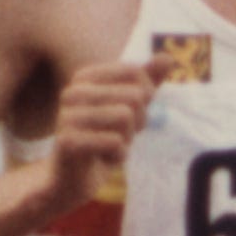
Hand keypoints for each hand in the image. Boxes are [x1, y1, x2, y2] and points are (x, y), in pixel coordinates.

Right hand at [46, 62, 156, 210]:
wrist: (74, 177)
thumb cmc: (104, 138)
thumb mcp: (130, 107)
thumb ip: (147, 82)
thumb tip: (168, 57)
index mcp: (85, 77)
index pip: (136, 73)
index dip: (145, 98)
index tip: (128, 114)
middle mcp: (73, 91)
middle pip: (134, 96)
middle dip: (137, 122)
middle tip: (119, 135)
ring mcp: (67, 116)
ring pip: (126, 118)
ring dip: (127, 139)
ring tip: (110, 146)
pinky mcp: (68, 142)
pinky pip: (116, 143)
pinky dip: (118, 156)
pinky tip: (103, 159)